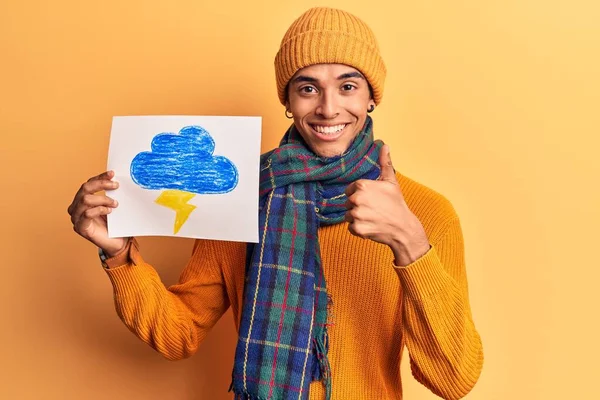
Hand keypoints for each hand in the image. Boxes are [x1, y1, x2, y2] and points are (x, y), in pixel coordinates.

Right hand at [68, 170, 128, 256]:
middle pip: (85, 189)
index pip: (88, 184)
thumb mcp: (112, 205)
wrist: (117, 243)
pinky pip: (87, 213)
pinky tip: (109, 211)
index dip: (100, 177)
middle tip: (116, 186)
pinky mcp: (80, 227)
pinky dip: (99, 209)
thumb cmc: (114, 224)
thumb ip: (110, 194)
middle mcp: (76, 207)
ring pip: (85, 200)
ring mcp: (76, 218)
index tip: (112, 173)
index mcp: (82, 200)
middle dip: (101, 185)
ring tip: (115, 204)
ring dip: (103, 199)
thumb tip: (115, 180)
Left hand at [344, 144, 429, 265]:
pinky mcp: (357, 228)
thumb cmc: (396, 203)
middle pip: (348, 203)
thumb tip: (384, 145)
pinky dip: (359, 229)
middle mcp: (357, 199)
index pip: (350, 190)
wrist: (403, 227)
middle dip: (358, 206)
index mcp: (362, 185)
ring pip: (348, 215)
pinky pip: (350, 227)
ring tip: (373, 217)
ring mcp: (357, 215)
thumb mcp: (391, 181)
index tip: (372, 199)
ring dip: (358, 218)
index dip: (360, 195)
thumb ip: (384, 163)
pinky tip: (371, 226)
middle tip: (374, 209)